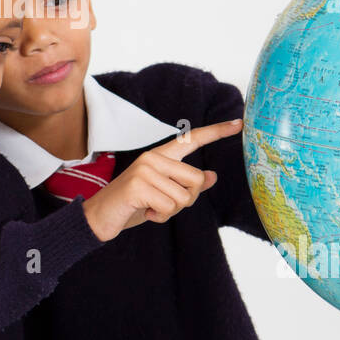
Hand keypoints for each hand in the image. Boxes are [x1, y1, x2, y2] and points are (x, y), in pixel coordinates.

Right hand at [81, 119, 242, 241]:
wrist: (99, 217)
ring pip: (184, 197)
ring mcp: (145, 170)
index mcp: (161, 156)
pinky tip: (145, 212)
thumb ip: (186, 184)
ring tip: (151, 207)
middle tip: (164, 204)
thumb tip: (213, 176)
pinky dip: (160, 217)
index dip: (217, 131)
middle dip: (187, 200)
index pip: (193, 139)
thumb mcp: (163, 193)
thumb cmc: (134, 204)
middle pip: (197, 179)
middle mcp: (153, 157)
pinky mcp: (138, 185)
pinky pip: (169, 207)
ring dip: (171, 211)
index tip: (240, 123)